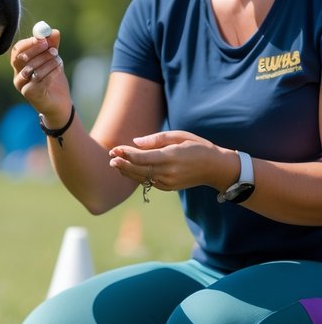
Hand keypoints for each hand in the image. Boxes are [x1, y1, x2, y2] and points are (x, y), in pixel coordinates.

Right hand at [10, 28, 71, 124]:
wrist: (59, 102)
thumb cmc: (53, 80)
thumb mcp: (53, 60)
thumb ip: (52, 46)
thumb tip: (54, 31)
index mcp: (20, 65)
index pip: (17, 51)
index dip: (29, 43)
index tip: (42, 39)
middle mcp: (18, 75)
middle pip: (21, 59)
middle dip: (37, 51)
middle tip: (52, 48)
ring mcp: (22, 86)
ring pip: (32, 69)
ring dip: (48, 62)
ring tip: (59, 59)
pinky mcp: (30, 94)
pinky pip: (40, 80)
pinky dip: (51, 72)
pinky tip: (59, 69)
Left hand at [108, 130, 237, 193]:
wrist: (214, 168)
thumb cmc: (197, 146)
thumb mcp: (180, 136)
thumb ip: (157, 139)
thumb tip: (136, 141)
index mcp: (171, 157)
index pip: (142, 157)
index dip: (126, 154)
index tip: (115, 148)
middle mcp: (168, 172)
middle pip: (139, 169)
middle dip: (122, 163)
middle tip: (110, 157)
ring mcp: (168, 182)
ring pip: (142, 178)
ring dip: (127, 171)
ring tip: (115, 163)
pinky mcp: (168, 187)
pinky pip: (149, 182)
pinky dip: (137, 176)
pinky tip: (129, 169)